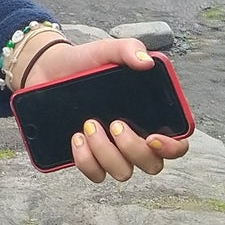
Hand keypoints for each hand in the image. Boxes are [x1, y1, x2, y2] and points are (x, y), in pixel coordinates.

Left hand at [23, 37, 192, 185]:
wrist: (48, 69)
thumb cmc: (85, 62)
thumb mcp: (107, 50)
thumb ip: (129, 49)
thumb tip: (147, 62)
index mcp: (149, 115)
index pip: (176, 143)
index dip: (172, 148)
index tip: (153, 138)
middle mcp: (134, 138)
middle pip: (152, 164)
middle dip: (133, 148)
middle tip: (114, 123)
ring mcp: (112, 151)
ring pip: (123, 172)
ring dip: (106, 152)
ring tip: (88, 124)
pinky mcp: (88, 158)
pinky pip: (96, 174)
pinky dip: (86, 161)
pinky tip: (76, 137)